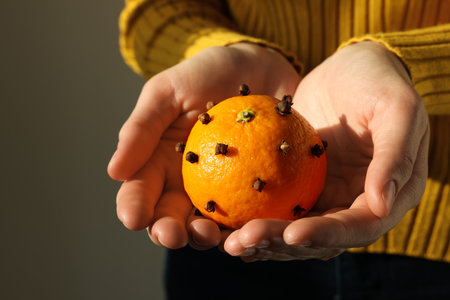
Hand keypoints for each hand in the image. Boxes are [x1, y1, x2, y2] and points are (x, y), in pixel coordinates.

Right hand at [108, 43, 300, 248]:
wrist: (257, 67)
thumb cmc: (206, 74)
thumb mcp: (167, 92)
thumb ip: (141, 128)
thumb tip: (114, 171)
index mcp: (157, 160)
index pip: (139, 190)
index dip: (133, 207)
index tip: (134, 217)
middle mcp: (184, 181)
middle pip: (169, 216)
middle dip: (166, 232)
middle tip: (173, 235)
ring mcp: (219, 188)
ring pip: (204, 224)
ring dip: (202, 236)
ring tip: (208, 234)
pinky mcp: (251, 189)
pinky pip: (245, 214)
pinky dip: (241, 227)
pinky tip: (244, 231)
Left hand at [224, 41, 429, 260]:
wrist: (351, 70)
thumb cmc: (378, 82)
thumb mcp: (397, 109)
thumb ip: (394, 155)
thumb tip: (382, 205)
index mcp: (389, 196)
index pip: (358, 227)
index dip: (326, 235)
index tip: (292, 233)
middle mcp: (356, 204)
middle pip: (319, 238)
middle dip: (281, 244)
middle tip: (243, 241)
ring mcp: (326, 196)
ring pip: (294, 230)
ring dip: (263, 241)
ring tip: (229, 242)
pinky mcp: (300, 185)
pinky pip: (278, 209)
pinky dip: (255, 220)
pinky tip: (228, 227)